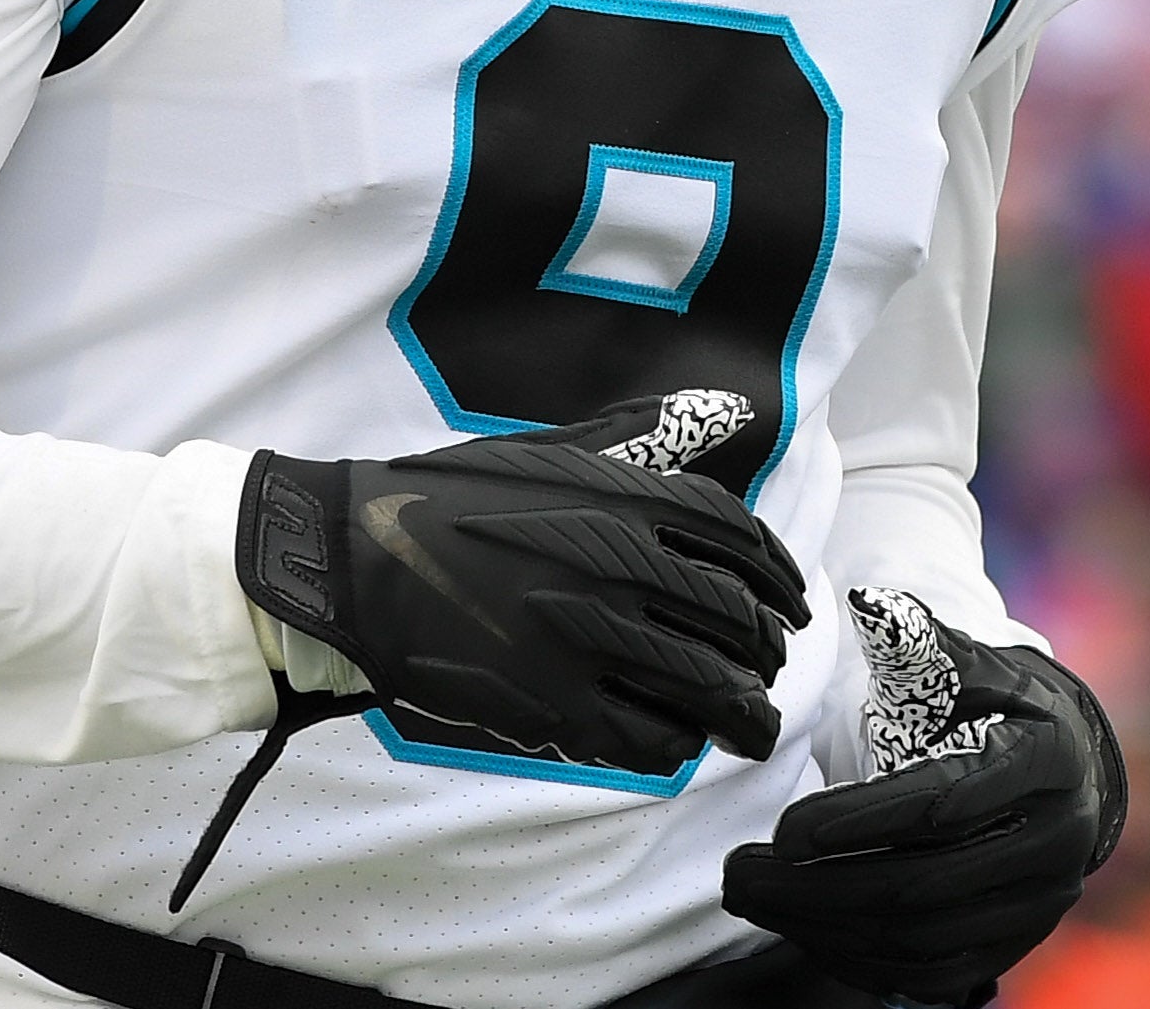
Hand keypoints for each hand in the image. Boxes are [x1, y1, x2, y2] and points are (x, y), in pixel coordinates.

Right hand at [235, 400, 810, 777]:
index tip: (793, 604)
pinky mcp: (555, 706)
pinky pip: (650, 737)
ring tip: (749, 724)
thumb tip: (721, 407)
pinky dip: (679, 743)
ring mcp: (589, 641)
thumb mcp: (550, 450)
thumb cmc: (451, 497)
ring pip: (707, 689)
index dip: (781, 579)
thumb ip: (639, 435)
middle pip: (736, 621)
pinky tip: (679, 740)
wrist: (356, 558)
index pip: (740, 541)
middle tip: (769, 668)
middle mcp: (618, 567)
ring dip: (743, 711)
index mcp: (623, 499)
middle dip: (766, 652)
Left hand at [721, 597, 1127, 1004]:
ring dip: (826, 927)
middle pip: (923, 883)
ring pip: (922, 937)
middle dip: (819, 886)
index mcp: (1045, 759)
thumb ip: (919, 640)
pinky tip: (804, 930)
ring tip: (755, 896)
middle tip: (740, 873)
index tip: (784, 830)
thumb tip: (868, 604)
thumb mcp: (969, 663)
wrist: (1063, 766)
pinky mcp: (1017, 943)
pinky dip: (862, 960)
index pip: (943, 802)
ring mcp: (1040, 902)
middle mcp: (1057, 840)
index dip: (858, 820)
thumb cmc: (995, 705)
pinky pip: (934, 973)